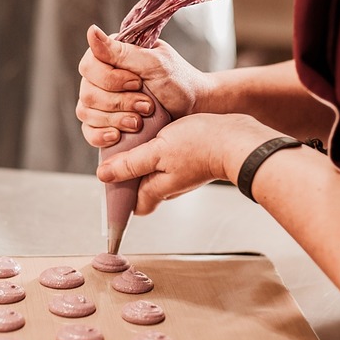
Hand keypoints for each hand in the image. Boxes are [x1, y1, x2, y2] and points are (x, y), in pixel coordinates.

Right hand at [76, 25, 209, 147]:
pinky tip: (116, 136)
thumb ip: (121, 51)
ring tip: (140, 122)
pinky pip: (88, 132)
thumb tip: (90, 31)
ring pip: (86, 112)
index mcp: (110, 56)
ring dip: (115, 119)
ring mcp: (101, 102)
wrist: (192, 108)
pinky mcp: (105, 123)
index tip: (138, 82)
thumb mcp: (153, 63)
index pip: (89, 66)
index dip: (110, 79)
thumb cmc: (177, 81)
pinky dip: (100, 135)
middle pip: (88, 93)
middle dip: (119, 102)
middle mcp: (100, 78)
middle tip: (147, 105)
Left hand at [96, 113, 279, 213]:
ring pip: (153, 172)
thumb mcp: (158, 151)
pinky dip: (157, 151)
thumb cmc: (199, 145)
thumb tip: (104, 175)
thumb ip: (130, 164)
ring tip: (137, 139)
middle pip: (140, 188)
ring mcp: (180, 176)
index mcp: (157, 190)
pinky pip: (166, 161)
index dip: (118, 196)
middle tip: (119, 151)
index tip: (109, 178)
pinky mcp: (189, 162)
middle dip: (128, 174)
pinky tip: (157, 134)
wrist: (236, 139)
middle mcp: (168, 187)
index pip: (131, 205)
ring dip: (142, 159)